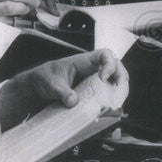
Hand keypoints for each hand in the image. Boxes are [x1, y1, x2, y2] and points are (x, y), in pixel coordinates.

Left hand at [0, 49, 125, 130]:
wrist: (39, 87)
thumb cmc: (46, 79)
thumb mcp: (52, 85)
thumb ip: (63, 93)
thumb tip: (74, 102)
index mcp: (83, 61)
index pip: (104, 54)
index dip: (109, 64)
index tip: (103, 78)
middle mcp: (93, 69)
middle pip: (116, 65)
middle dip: (121, 75)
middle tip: (118, 88)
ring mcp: (94, 79)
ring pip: (115, 78)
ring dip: (119, 88)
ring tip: (117, 100)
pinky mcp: (93, 90)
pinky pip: (108, 91)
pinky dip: (112, 98)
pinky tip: (110, 107)